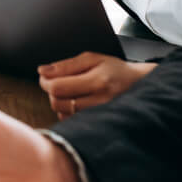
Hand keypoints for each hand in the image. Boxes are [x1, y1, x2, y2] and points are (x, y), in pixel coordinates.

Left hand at [38, 52, 155, 118]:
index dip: (45, 82)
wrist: (139, 86)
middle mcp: (100, 101)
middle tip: (57, 82)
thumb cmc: (114, 70)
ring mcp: (100, 115)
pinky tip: (75, 102)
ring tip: (69, 91)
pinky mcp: (99, 123)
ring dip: (59, 102)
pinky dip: (67, 111)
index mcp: (98, 81)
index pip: (58, 87)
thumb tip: (42, 71)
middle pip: (58, 102)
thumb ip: (66, 65)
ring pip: (63, 113)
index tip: (45, 77)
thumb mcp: (92, 59)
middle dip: (51, 92)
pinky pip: (71, 121)